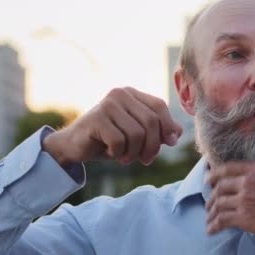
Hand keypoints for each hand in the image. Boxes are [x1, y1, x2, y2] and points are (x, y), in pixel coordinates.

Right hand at [43, 87, 182, 165]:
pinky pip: (119, 141)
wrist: (75, 146)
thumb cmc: (108, 140)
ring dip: (133, 153)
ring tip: (125, 157)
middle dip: (152, 146)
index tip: (169, 143)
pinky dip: (119, 153)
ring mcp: (107, 105)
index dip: (168, 126)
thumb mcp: (136, 135)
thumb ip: (157, 131)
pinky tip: (111, 152)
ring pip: (137, 134)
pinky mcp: (96, 119)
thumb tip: (178, 132)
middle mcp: (120, 94)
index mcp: (132, 94)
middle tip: (145, 160)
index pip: (159, 106)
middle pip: (151, 122)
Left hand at [205, 162, 254, 237]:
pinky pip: (222, 220)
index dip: (214, 174)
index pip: (228, 168)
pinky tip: (211, 230)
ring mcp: (245, 199)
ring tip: (209, 219)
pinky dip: (214, 226)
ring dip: (212, 213)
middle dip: (212, 197)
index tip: (208, 179)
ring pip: (219, 204)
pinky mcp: (244, 217)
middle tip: (209, 204)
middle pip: (220, 187)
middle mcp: (248, 181)